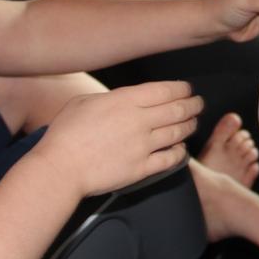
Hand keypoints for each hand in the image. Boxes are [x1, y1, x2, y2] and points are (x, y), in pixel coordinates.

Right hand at [32, 81, 201, 196]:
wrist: (59, 169)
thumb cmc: (65, 134)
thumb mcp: (84, 102)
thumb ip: (112, 98)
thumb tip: (126, 97)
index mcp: (126, 101)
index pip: (166, 90)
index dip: (182, 89)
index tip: (188, 90)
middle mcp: (140, 120)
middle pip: (178, 110)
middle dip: (193, 105)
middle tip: (199, 104)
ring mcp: (143, 145)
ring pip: (178, 132)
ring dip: (190, 126)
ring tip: (193, 122)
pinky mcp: (142, 168)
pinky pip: (170, 158)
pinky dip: (180, 151)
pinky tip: (181, 148)